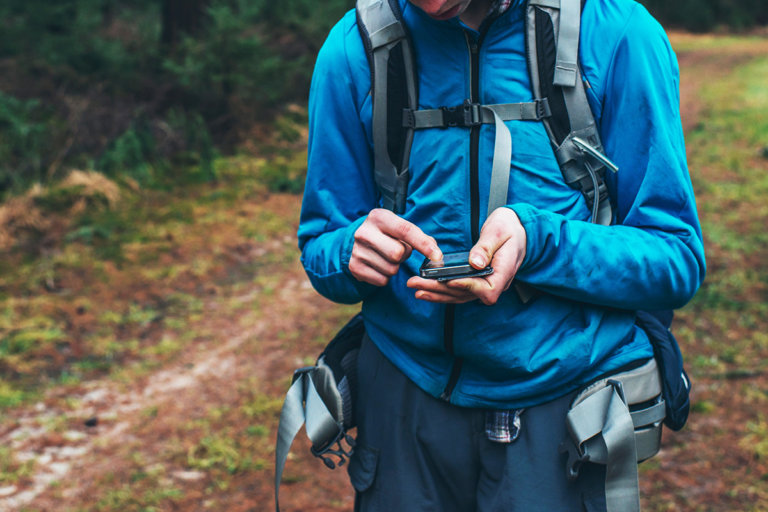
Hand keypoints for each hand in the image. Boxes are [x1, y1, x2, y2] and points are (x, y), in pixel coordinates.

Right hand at [349, 209, 442, 285]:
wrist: (355, 243)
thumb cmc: (385, 234)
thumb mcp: (398, 227)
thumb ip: (419, 237)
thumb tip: (436, 255)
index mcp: (378, 217)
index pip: (405, 230)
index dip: (423, 244)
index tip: (437, 256)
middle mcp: (364, 232)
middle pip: (398, 253)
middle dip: (404, 255)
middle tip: (398, 250)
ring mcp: (357, 251)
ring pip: (391, 269)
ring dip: (395, 267)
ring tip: (386, 257)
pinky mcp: (354, 267)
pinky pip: (382, 280)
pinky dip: (385, 277)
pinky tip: (378, 266)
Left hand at [407, 207, 526, 304]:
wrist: (517, 228)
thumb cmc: (509, 227)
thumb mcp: (499, 231)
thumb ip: (486, 247)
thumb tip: (476, 263)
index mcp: (504, 271)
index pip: (487, 289)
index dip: (468, 287)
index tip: (449, 281)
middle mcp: (495, 282)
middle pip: (467, 294)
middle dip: (440, 290)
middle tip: (416, 285)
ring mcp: (486, 284)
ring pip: (460, 295)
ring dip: (437, 293)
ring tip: (416, 290)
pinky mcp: (477, 281)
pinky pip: (459, 290)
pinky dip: (442, 291)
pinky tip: (426, 290)